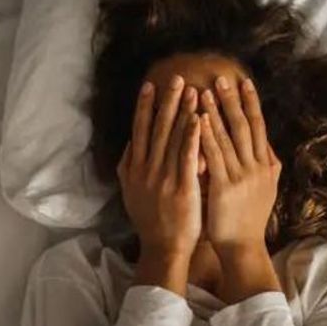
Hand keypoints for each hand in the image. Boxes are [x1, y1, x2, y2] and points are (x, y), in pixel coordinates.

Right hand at [117, 75, 201, 293]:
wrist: (163, 248)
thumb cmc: (150, 221)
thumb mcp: (131, 193)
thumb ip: (128, 168)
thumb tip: (129, 147)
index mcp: (135, 169)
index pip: (140, 130)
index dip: (144, 107)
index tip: (150, 85)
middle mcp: (147, 169)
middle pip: (157, 128)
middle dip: (167, 101)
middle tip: (176, 78)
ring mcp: (164, 178)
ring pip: (174, 138)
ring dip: (183, 112)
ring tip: (192, 90)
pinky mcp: (182, 187)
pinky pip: (188, 157)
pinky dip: (192, 137)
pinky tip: (199, 119)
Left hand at [199, 76, 281, 300]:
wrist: (243, 247)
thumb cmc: (249, 219)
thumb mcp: (266, 190)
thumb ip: (268, 167)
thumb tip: (269, 147)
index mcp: (265, 165)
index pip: (259, 127)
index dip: (252, 104)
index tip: (244, 82)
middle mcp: (256, 167)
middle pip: (244, 126)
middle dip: (232, 101)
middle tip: (221, 78)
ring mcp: (241, 176)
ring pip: (228, 138)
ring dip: (215, 112)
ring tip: (204, 91)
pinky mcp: (224, 187)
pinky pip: (214, 156)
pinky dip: (206, 136)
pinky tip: (197, 120)